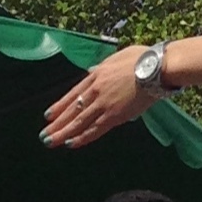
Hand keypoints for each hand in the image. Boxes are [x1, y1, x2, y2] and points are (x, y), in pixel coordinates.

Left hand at [42, 48, 158, 148]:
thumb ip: (103, 66)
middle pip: (72, 110)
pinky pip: (95, 129)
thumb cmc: (143, 58)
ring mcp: (104, 104)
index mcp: (97, 75)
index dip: (60, 106)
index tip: (48, 116)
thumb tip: (92, 70)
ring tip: (50, 142)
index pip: (73, 94)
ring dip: (63, 133)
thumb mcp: (117, 57)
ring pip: (79, 122)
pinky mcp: (115, 115)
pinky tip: (71, 144)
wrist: (157, 68)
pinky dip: (83, 137)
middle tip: (44, 135)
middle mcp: (96, 91)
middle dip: (57, 124)